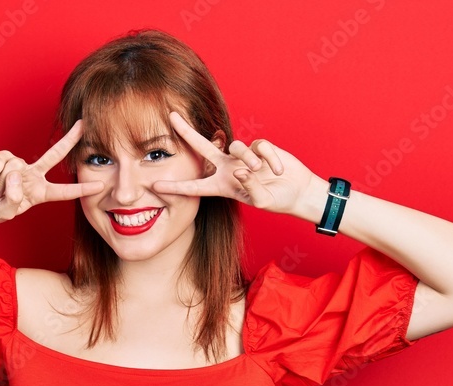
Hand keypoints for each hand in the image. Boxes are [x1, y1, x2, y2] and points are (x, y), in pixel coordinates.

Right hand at [0, 119, 103, 226]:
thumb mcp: (5, 212)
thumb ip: (13, 200)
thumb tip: (16, 178)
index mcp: (39, 192)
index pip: (64, 191)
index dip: (81, 188)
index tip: (100, 185)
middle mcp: (32, 176)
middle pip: (54, 155)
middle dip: (69, 140)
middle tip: (84, 125)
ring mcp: (17, 165)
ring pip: (15, 169)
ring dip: (1, 185)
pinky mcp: (1, 158)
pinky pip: (0, 163)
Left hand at [151, 111, 316, 216]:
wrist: (297, 192)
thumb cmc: (276, 200)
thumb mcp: (261, 201)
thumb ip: (249, 186)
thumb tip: (240, 168)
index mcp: (222, 185)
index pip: (195, 186)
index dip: (176, 187)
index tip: (155, 185)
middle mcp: (228, 168)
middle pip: (203, 147)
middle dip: (187, 132)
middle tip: (171, 117)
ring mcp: (243, 157)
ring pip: (236, 147)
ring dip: (248, 160)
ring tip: (260, 172)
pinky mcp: (261, 148)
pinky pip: (260, 147)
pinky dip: (270, 159)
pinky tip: (278, 170)